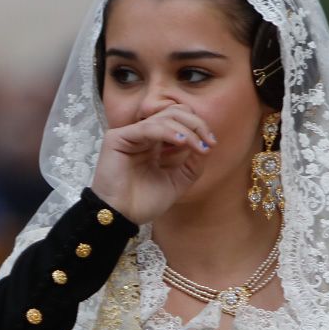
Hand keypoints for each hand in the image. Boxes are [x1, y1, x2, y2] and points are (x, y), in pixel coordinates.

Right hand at [88, 104, 217, 225]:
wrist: (122, 217)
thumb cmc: (144, 202)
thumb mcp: (177, 181)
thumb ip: (192, 164)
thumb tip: (207, 145)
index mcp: (156, 143)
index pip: (179, 120)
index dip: (198, 127)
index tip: (211, 144)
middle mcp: (143, 135)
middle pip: (174, 112)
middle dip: (196, 124)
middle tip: (208, 141)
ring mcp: (130, 134)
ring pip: (163, 118)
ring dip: (186, 130)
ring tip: (197, 146)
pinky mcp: (117, 138)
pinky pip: (147, 128)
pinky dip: (167, 132)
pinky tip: (181, 142)